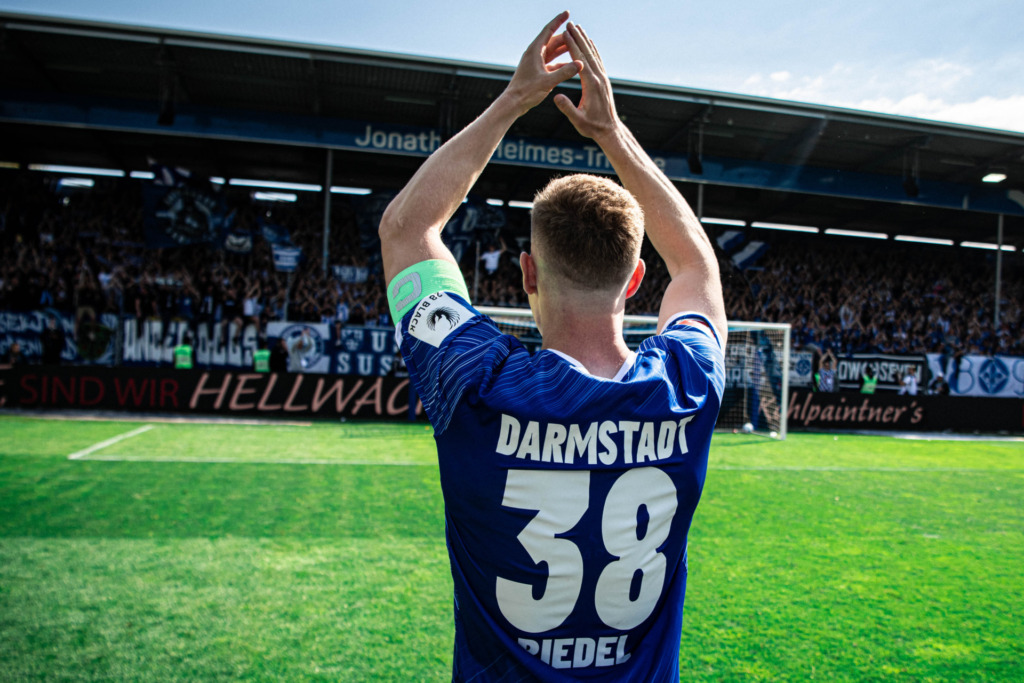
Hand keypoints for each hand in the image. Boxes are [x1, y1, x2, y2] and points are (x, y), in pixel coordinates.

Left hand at [504, 11, 581, 115]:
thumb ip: (564, 72)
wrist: (514, 103)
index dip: (558, 20)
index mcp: (535, 51)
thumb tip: (580, 64)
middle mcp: (535, 54)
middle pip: (553, 40)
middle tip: (579, 31)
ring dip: (565, 49)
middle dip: (566, 36)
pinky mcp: (538, 72)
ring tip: (578, 45)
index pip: (548, 30)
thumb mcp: (547, 81)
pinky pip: (553, 63)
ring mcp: (536, 63)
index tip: (567, 13)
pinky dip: (562, 62)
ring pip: (553, 52)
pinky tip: (572, 64)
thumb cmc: (527, 92)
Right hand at [554, 22, 618, 140]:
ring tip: (578, 28)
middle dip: (578, 37)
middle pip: (587, 53)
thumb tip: (556, 96)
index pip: (580, 61)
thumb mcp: (577, 120)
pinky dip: (593, 49)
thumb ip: (567, 108)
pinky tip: (590, 43)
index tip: (565, 34)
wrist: (609, 130)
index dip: (572, 46)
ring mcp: (603, 78)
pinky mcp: (604, 81)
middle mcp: (599, 78)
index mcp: (591, 85)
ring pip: (593, 54)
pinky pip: (598, 61)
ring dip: (585, 40)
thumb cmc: (592, 127)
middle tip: (570, 23)